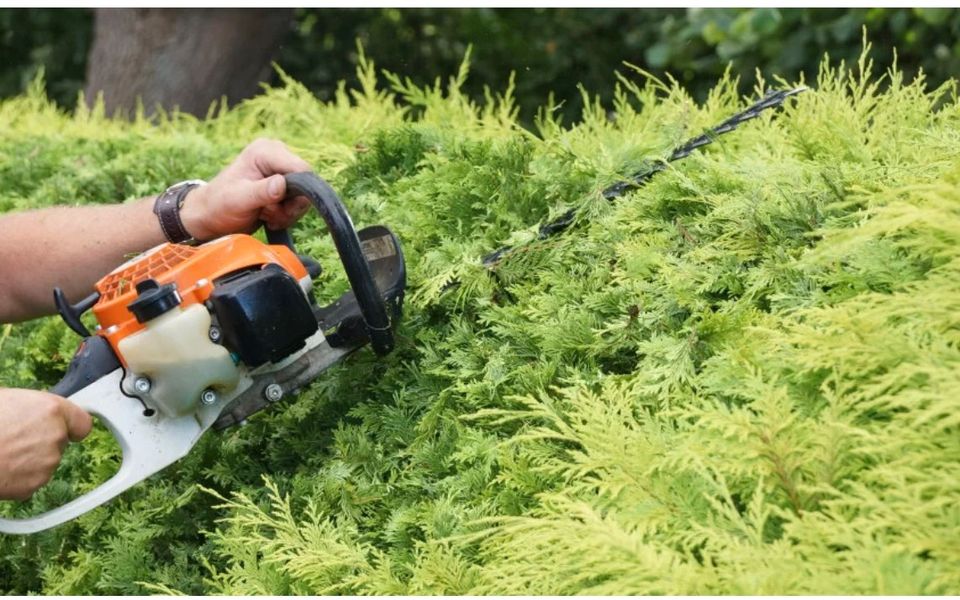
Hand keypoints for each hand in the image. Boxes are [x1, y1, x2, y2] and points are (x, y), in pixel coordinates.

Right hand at [0, 389, 92, 500]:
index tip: (65, 427)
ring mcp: (46, 463)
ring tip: (2, 452)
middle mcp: (55, 437)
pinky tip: (0, 468)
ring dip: (28, 461)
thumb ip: (28, 408)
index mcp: (51, 411)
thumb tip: (31, 412)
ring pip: (43, 463)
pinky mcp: (33, 486)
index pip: (81, 422)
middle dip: (40, 442)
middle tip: (13, 438)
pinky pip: (30, 482)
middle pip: (58, 443)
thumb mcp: (5, 399)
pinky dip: (17, 478)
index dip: (71, 425)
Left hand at [180, 138, 312, 240]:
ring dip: (287, 213)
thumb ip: (261, 191)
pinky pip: (298, 203)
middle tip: (268, 213)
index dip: (297, 191)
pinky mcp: (283, 186)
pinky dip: (286, 215)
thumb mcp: (238, 199)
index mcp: (265, 151)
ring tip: (265, 214)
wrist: (210, 216)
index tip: (278, 207)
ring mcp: (280, 172)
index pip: (301, 168)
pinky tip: (268, 216)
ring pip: (303, 197)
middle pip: (306, 184)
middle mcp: (276, 157)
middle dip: (290, 205)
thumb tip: (282, 184)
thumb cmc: (218, 205)